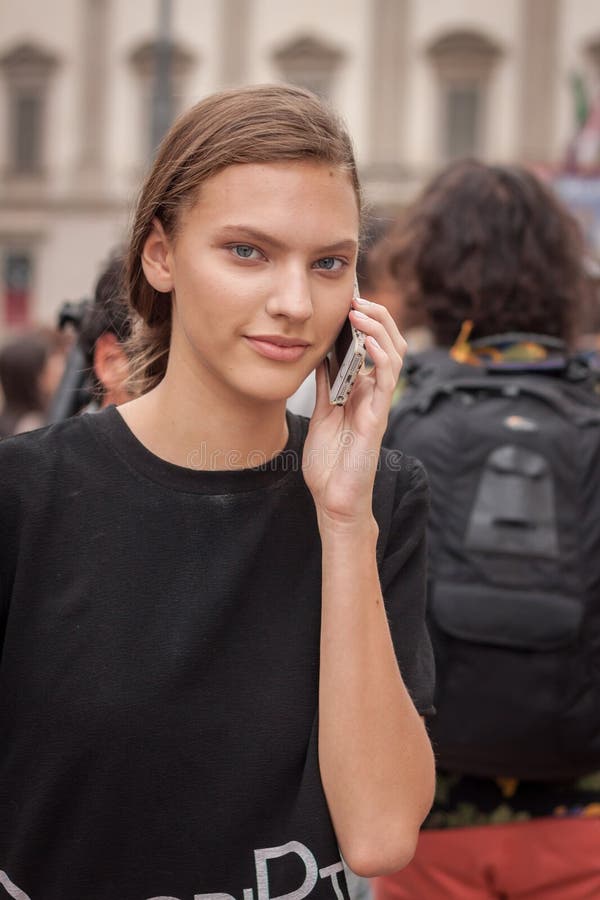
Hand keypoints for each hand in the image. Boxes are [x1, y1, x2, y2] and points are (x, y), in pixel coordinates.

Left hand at [302, 297, 406, 523]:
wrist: (334, 499)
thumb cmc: (330, 463)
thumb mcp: (322, 414)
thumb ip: (326, 386)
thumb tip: (320, 354)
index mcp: (362, 391)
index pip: (372, 346)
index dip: (365, 321)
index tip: (348, 299)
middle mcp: (374, 394)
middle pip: (389, 343)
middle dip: (376, 316)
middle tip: (357, 297)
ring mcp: (379, 404)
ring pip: (394, 354)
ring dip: (380, 328)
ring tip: (361, 309)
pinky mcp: (378, 417)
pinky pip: (387, 379)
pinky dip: (381, 355)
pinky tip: (367, 340)